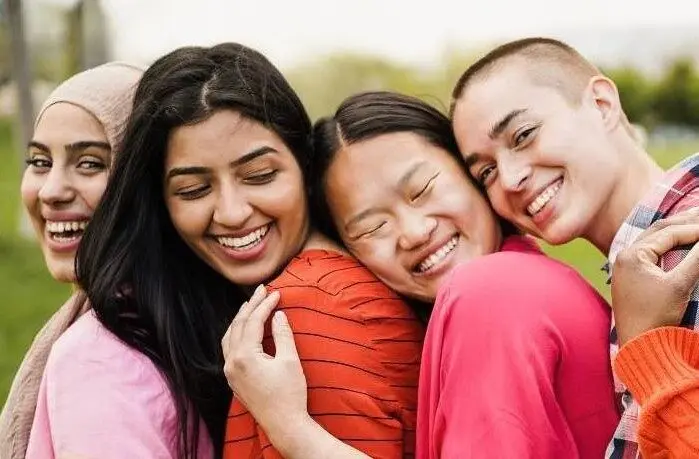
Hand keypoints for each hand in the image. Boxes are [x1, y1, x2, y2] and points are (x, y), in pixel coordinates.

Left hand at [221, 285, 309, 433]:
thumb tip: (278, 314)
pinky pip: (229, 349)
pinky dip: (236, 334)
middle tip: (262, 291)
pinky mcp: (233, 379)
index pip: (253, 322)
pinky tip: (244, 329)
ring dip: (240, 319)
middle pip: (238, 326)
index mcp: (244, 357)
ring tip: (251, 305)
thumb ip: (282, 335)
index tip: (276, 293)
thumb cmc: (290, 394)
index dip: (265, 305)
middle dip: (250, 306)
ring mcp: (230, 372)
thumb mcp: (290, 361)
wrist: (284, 425)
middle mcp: (231, 363)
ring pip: (229, 337)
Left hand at [611, 208, 698, 344]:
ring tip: (698, 221)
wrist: (639, 346)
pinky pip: (654, 252)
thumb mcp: (679, 285)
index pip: (668, 232)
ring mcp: (627, 266)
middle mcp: (625, 256)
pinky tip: (684, 241)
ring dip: (678, 230)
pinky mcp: (633, 277)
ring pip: (656, 240)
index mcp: (631, 255)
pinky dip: (671, 244)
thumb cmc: (655, 317)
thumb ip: (697, 259)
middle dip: (686, 222)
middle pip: (660, 231)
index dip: (695, 227)